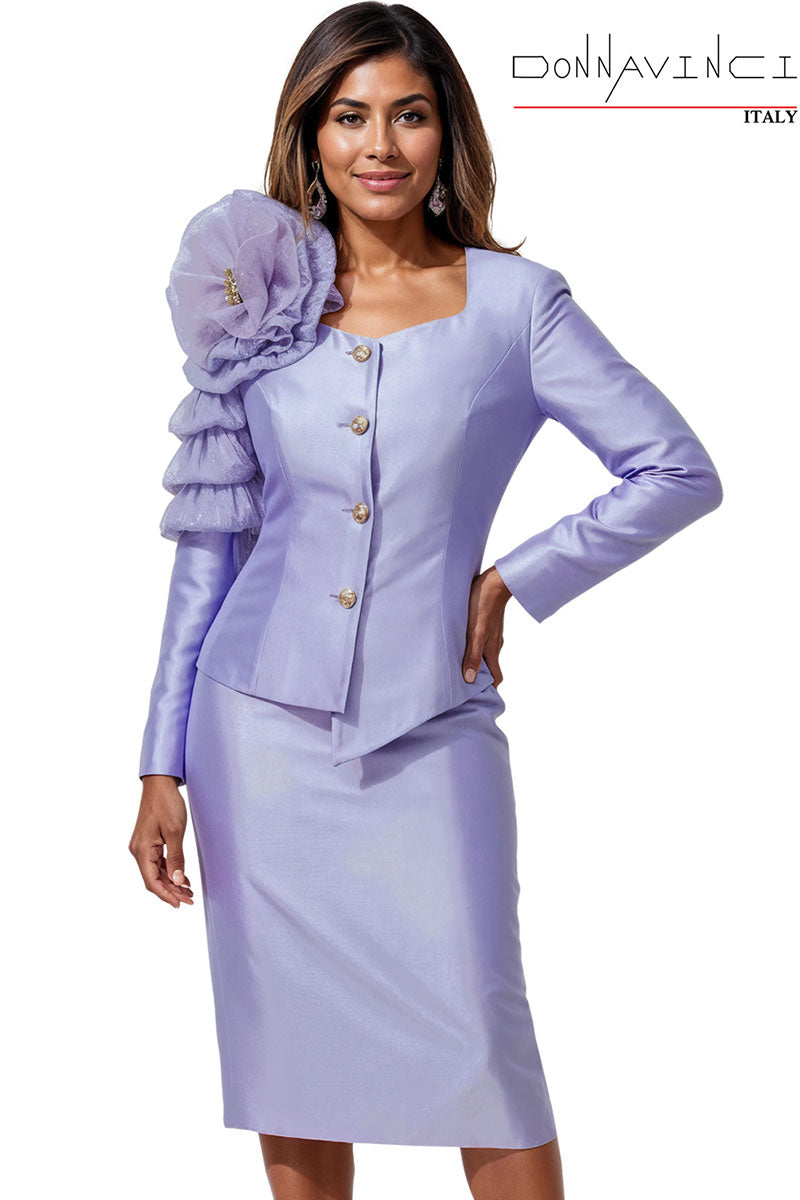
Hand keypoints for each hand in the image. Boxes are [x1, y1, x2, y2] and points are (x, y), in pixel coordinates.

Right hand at [129, 776, 193, 908]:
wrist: (160, 783)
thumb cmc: (166, 803)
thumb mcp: (174, 832)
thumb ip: (176, 858)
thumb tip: (177, 880)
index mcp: (141, 850)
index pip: (151, 881)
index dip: (166, 895)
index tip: (180, 904)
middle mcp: (138, 850)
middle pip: (154, 879)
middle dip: (171, 891)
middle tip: (190, 899)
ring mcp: (142, 846)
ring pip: (156, 872)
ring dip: (171, 882)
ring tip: (189, 891)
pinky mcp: (148, 842)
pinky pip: (158, 862)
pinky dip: (169, 871)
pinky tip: (182, 877)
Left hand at [462, 566, 512, 686]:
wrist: (495, 580)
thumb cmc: (483, 604)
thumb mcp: (475, 632)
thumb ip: (473, 655)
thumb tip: (470, 680)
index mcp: (492, 649)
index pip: (496, 678)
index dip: (489, 689)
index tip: (477, 697)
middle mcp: (494, 644)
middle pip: (489, 667)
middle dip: (479, 677)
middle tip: (461, 684)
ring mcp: (491, 633)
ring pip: (484, 653)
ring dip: (474, 661)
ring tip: (457, 665)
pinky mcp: (487, 622)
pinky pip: (481, 640)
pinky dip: (473, 647)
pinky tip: (461, 643)